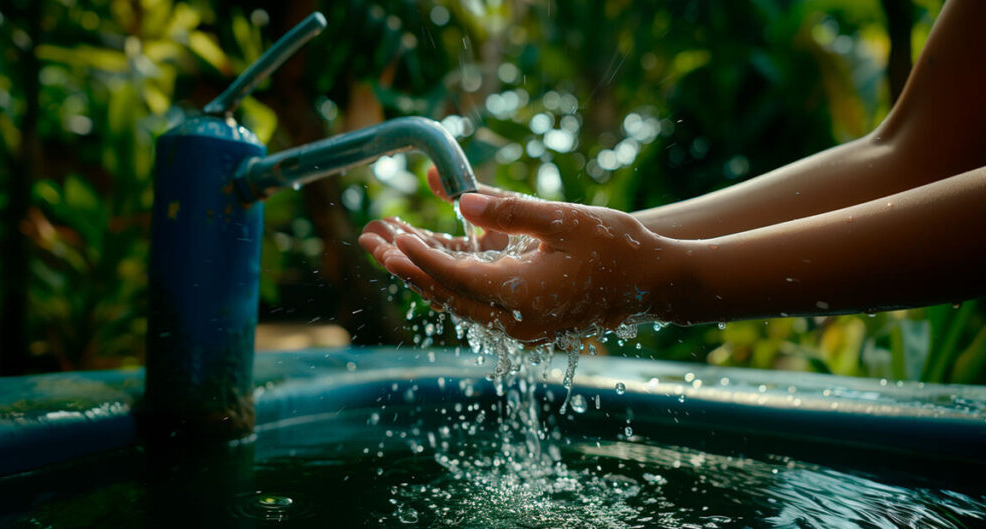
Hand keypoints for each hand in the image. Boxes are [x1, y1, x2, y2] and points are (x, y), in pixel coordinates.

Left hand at [363, 193, 678, 342]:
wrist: (658, 284)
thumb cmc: (617, 247)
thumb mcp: (563, 219)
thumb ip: (508, 210)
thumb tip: (458, 198)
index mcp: (521, 297)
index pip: (453, 278)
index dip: (417, 256)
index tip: (387, 236)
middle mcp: (515, 321)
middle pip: (446, 294)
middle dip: (407, 266)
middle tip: (371, 239)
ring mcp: (521, 326)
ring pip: (459, 300)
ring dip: (425, 272)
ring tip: (389, 243)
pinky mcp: (528, 321)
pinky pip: (478, 301)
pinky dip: (454, 278)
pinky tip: (434, 254)